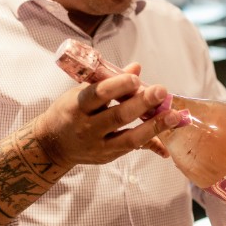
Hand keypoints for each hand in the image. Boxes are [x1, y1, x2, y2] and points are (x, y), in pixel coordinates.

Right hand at [35, 64, 178, 168]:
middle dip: (142, 104)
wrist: (51, 145)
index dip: (117, 86)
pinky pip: (133, 149)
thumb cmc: (69, 111)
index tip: (136, 79)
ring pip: (129, 138)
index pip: (97, 95)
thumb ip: (108, 83)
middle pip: (118, 116)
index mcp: (77, 105)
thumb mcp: (81, 93)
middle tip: (162, 91)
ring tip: (174, 115)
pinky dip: (152, 144)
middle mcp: (87, 127)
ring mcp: (98, 145)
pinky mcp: (108, 157)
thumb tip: (136, 68)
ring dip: (154, 126)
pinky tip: (168, 140)